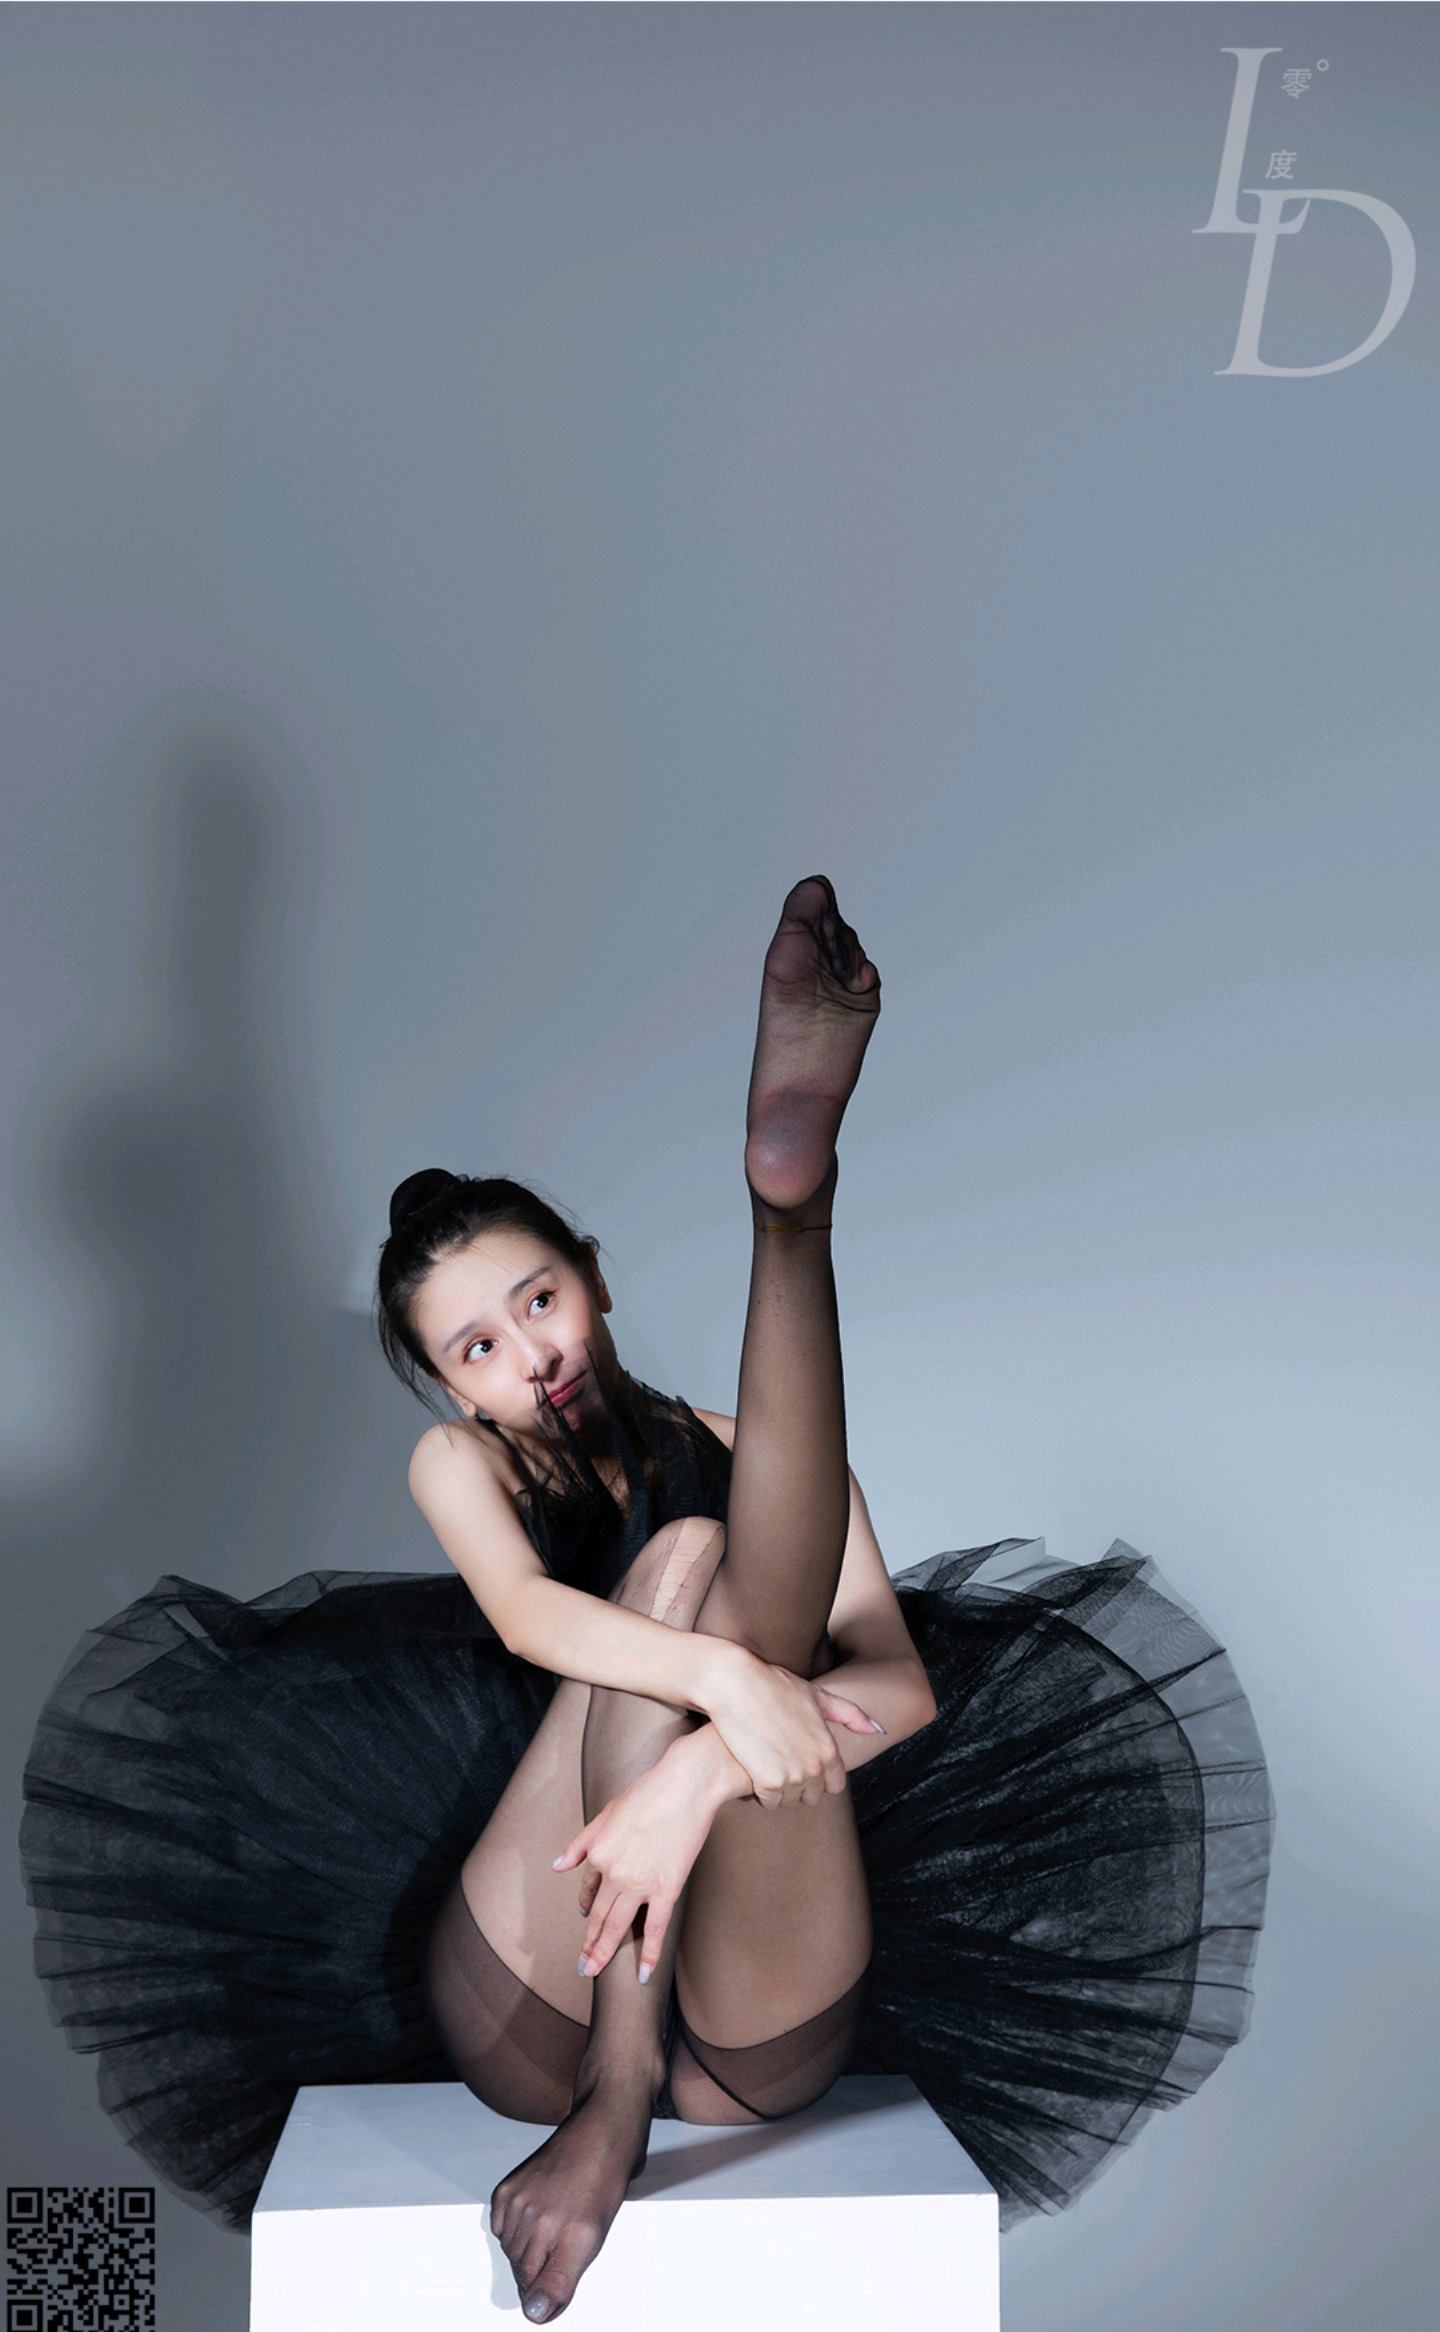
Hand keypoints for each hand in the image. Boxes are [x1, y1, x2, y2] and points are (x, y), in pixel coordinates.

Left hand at [550, 1733, 721, 1983]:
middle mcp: (615, 1873)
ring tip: (595, 1971)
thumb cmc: (648, 1792)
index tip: (585, 1919)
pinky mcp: (667, 1890)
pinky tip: (644, 1973)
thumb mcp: (606, 1813)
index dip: (585, 1906)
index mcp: (599, 1853)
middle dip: (589, 1944)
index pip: (588, 1889)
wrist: (685, 1786)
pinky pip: (655, 1929)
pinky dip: (649, 1953)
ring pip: (618, 1927)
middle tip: (583, 1966)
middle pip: (599, 1916)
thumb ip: (581, 1843)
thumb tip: (558, 1866)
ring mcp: (640, 1884)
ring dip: (604, 1952)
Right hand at [707, 1648, 884, 1809]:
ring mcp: (792, 1776)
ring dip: (780, 1789)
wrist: (735, 1686)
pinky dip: (762, 1792)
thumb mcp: (817, 1695)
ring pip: (791, 1801)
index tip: (802, 1762)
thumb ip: (850, 1714)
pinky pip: (770, 1802)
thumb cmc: (774, 1686)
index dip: (819, 1776)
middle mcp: (815, 1766)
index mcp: (829, 1748)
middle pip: (813, 1797)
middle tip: (782, 1763)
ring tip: (768, 1764)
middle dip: (800, 1785)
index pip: (835, 1785)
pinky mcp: (767, 1783)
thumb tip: (878, 1730)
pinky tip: (755, 1770)